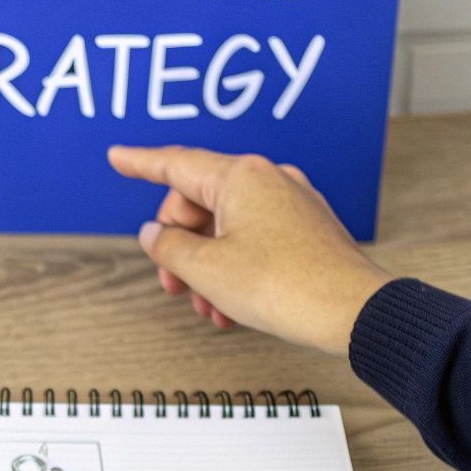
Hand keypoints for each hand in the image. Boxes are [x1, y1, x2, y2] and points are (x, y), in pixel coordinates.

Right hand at [107, 145, 392, 355]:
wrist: (353, 313)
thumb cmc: (287, 286)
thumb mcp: (206, 269)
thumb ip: (168, 246)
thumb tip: (154, 234)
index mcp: (241, 177)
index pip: (176, 164)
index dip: (140, 163)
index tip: (117, 157)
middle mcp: (270, 180)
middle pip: (199, 204)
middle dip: (179, 246)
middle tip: (173, 284)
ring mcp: (293, 204)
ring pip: (227, 228)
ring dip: (207, 266)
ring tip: (209, 306)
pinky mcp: (307, 230)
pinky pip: (255, 240)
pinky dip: (235, 267)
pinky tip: (233, 306)